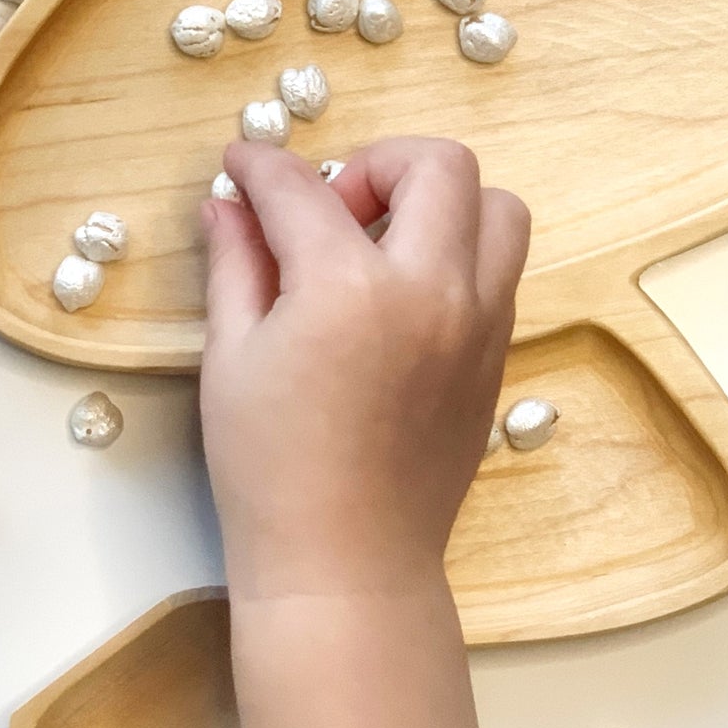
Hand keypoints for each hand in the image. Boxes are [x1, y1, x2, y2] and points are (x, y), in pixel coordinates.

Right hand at [200, 136, 530, 597]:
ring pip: (498, 208)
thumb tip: (226, 204)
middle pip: (438, 165)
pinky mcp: (498, 356)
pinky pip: (500, 268)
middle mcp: (432, 291)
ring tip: (381, 246)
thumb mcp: (231, 357)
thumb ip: (236, 264)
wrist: (347, 564)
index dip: (259, 165)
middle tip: (329, 212)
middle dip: (376, 163)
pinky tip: (398, 295)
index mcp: (349, 287)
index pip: (301, 189)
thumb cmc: (270, 470)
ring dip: (440, 202)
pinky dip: (457, 253)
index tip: (240, 164)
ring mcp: (479, 323)